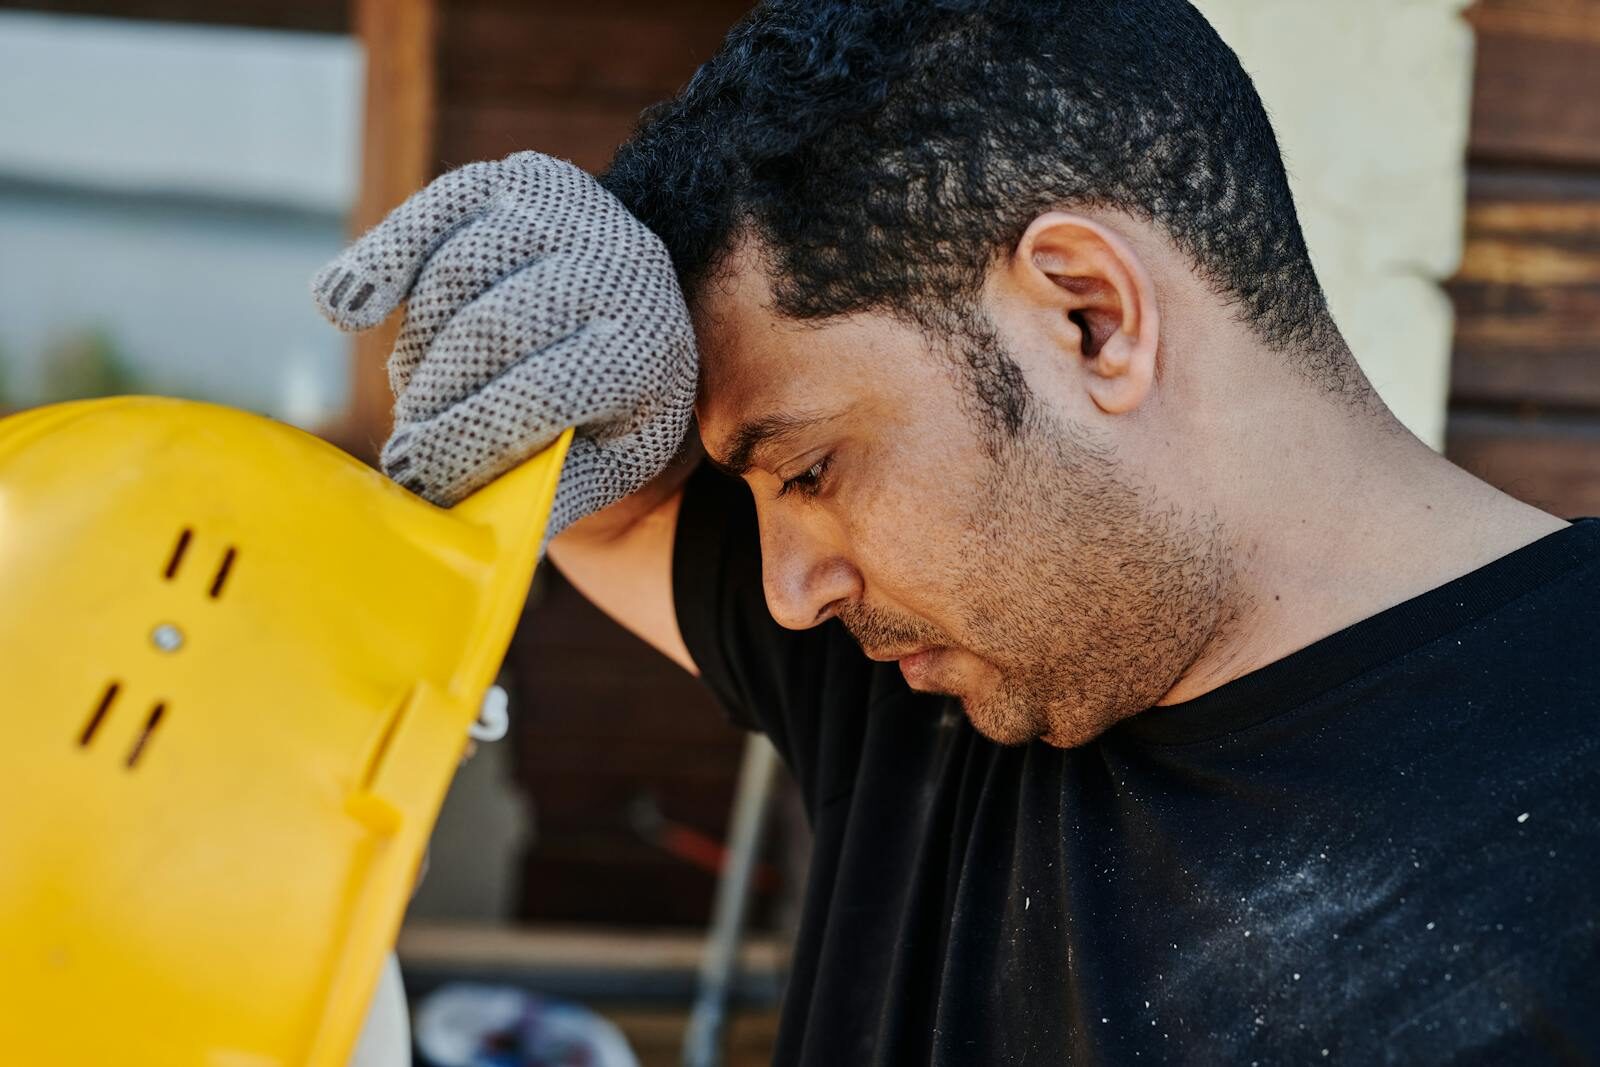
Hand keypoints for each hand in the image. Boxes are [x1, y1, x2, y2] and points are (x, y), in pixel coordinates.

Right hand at [311, 151, 697, 534]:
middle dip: (435, 403)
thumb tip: (478, 531)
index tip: (425, 486)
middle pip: (491, 332)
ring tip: (416, 398)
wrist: (639, 311)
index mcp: (647, 344)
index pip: (543, 394)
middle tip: (408, 454)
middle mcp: (619, 263)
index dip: (470, 444)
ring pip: (453, 278)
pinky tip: (344, 310)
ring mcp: (568, 210)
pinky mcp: (514, 178)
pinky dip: (379, 262)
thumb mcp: (610, 461)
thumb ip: (552, 489)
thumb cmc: (614, 405)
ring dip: (415, 351)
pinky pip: (429, 217)